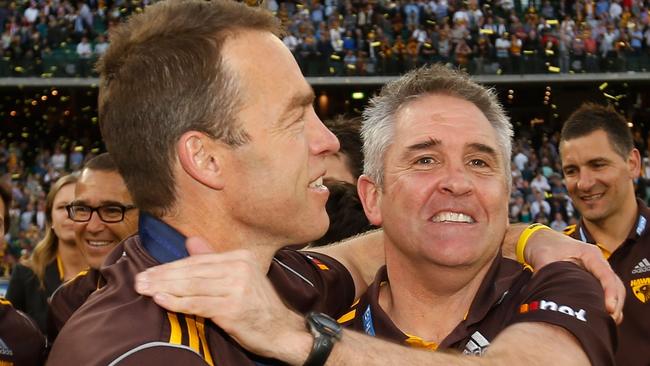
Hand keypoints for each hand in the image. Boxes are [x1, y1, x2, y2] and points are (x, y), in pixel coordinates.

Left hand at [134, 237, 311, 362]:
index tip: (148, 272)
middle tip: (139, 280)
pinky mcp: (234, 307)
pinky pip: (199, 303)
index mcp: (240, 257)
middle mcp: (240, 267)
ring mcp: (238, 287)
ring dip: (164, 288)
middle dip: (162, 276)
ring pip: (192, 286)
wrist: (282, 331)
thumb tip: (191, 241)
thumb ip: (213, 260)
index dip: (170, 267)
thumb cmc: (256, 306)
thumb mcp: (238, 278)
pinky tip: (161, 300)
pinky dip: (177, 302)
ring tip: (144, 289)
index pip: (197, 261)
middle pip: (192, 271)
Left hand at [524, 230, 624, 323]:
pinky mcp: (591, 277)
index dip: (610, 292)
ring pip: (613, 289)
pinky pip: (604, 291)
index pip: (606, 274)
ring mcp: (596, 270)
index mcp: (589, 253)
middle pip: (615, 283)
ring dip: (614, 305)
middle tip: (610, 320)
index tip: (609, 308)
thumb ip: (546, 272)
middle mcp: (597, 261)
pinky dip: (606, 303)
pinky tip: (602, 317)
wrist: (538, 240)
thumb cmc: (542, 245)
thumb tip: (546, 292)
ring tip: (608, 322)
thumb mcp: (542, 256)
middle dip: (616, 303)